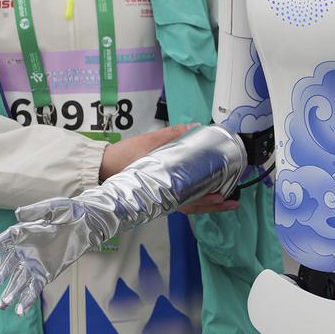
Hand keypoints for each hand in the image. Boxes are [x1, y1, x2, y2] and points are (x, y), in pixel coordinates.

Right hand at [0, 196, 103, 315]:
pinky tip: (20, 311)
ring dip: (10, 292)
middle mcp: (25, 250)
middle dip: (1, 274)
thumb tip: (18, 214)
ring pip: (18, 280)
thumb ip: (36, 211)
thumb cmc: (69, 211)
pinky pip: (34, 287)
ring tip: (2, 304)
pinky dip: (27, 299)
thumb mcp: (53, 207)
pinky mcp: (46, 273)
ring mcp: (35, 263)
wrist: (87, 223)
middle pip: (8, 264)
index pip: (3, 242)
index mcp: (23, 233)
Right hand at [101, 124, 238, 213]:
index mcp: (161, 187)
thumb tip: (195, 126)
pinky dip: (195, 197)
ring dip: (206, 203)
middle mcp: (163, 196)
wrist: (102, 166)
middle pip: (192, 206)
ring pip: (187, 205)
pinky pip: (181, 199)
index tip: (220, 197)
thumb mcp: (148, 141)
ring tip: (226, 199)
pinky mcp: (158, 193)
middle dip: (213, 206)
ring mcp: (161, 197)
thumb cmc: (124, 156)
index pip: (187, 201)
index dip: (205, 201)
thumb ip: (172, 134)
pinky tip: (206, 191)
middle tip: (232, 202)